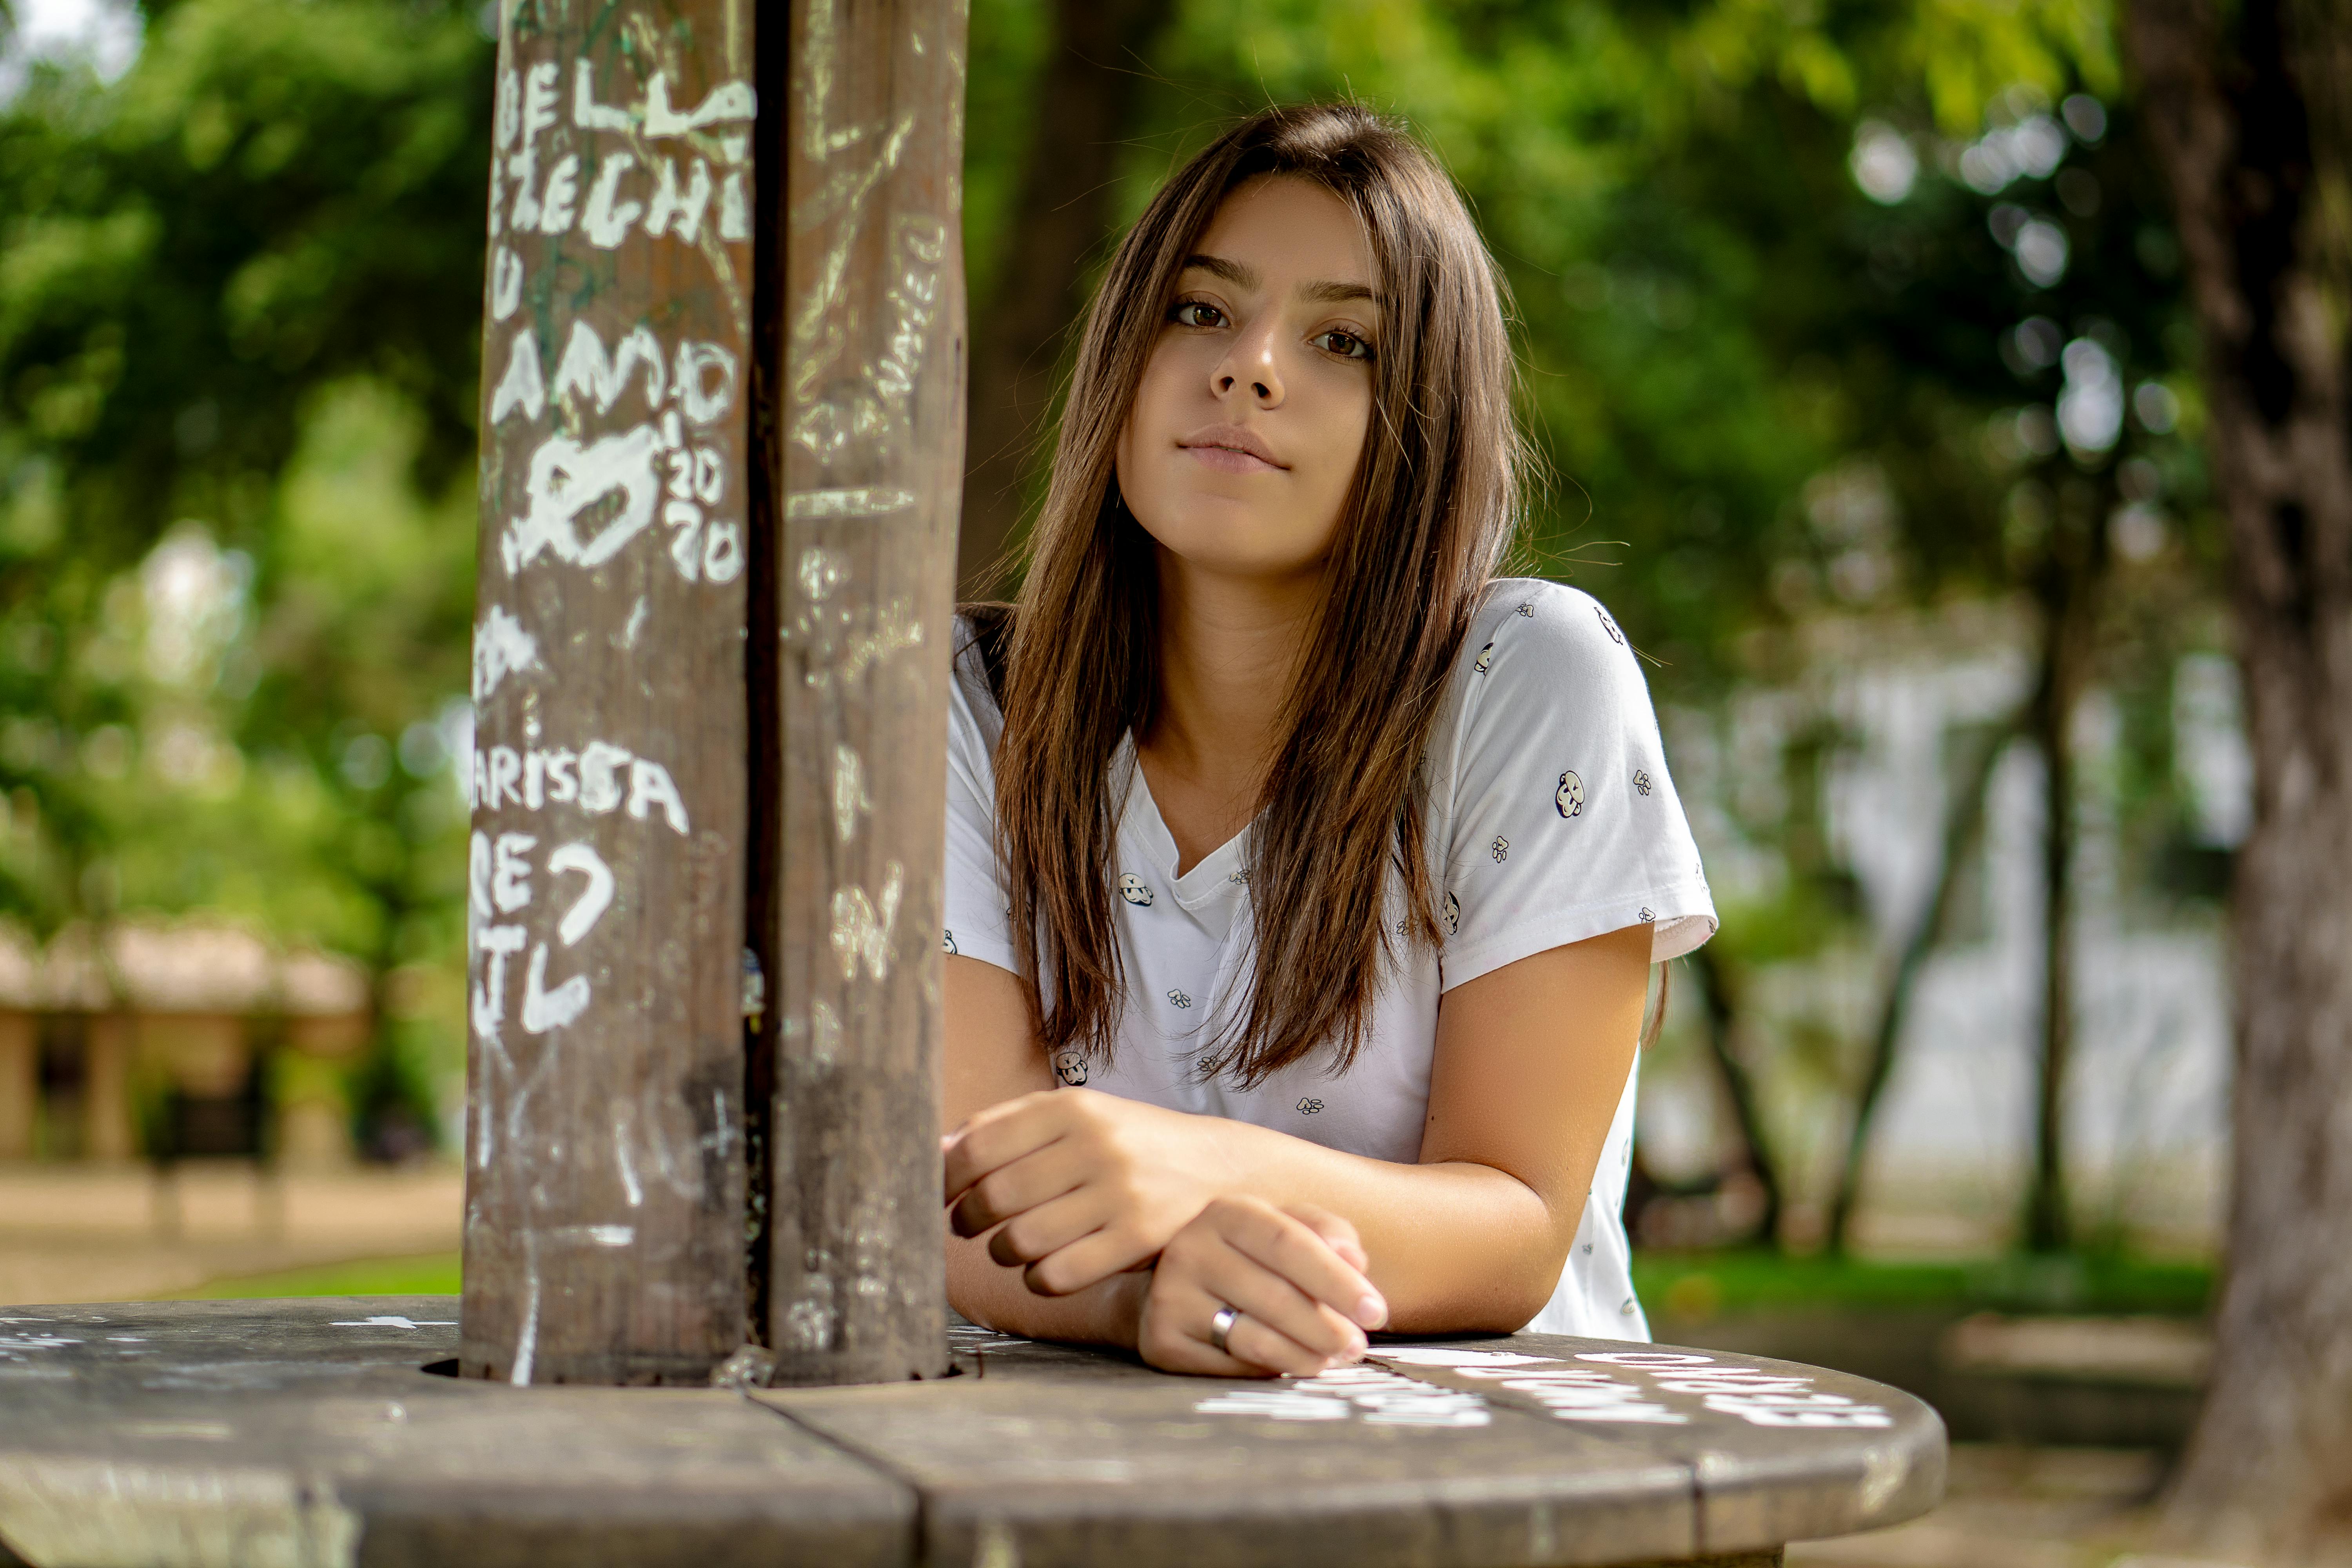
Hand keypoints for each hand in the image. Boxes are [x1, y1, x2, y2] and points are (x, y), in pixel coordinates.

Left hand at [942, 1088, 1231, 1296]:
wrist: (1222, 1169)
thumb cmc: (1131, 1145)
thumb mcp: (1079, 1114)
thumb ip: (1009, 1124)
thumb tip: (934, 1149)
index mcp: (1074, 1107)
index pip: (979, 1145)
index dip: (944, 1178)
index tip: (938, 1194)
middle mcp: (1097, 1145)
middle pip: (995, 1195)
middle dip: (968, 1219)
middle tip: (967, 1224)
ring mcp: (1121, 1192)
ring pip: (1022, 1240)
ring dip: (1002, 1252)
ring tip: (1009, 1247)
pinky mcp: (1139, 1239)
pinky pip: (1058, 1274)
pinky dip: (1038, 1279)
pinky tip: (1044, 1270)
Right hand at [1135, 1197, 1387, 1375]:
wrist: (1175, 1286)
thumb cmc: (1249, 1257)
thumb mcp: (1288, 1228)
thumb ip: (1327, 1232)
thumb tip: (1355, 1261)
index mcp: (1226, 1212)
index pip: (1289, 1244)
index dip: (1336, 1280)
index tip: (1375, 1311)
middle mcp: (1190, 1250)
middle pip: (1275, 1296)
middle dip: (1328, 1327)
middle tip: (1358, 1346)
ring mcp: (1171, 1298)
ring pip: (1254, 1338)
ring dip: (1306, 1356)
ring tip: (1333, 1359)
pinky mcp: (1162, 1342)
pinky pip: (1231, 1367)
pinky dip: (1271, 1371)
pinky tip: (1294, 1365)